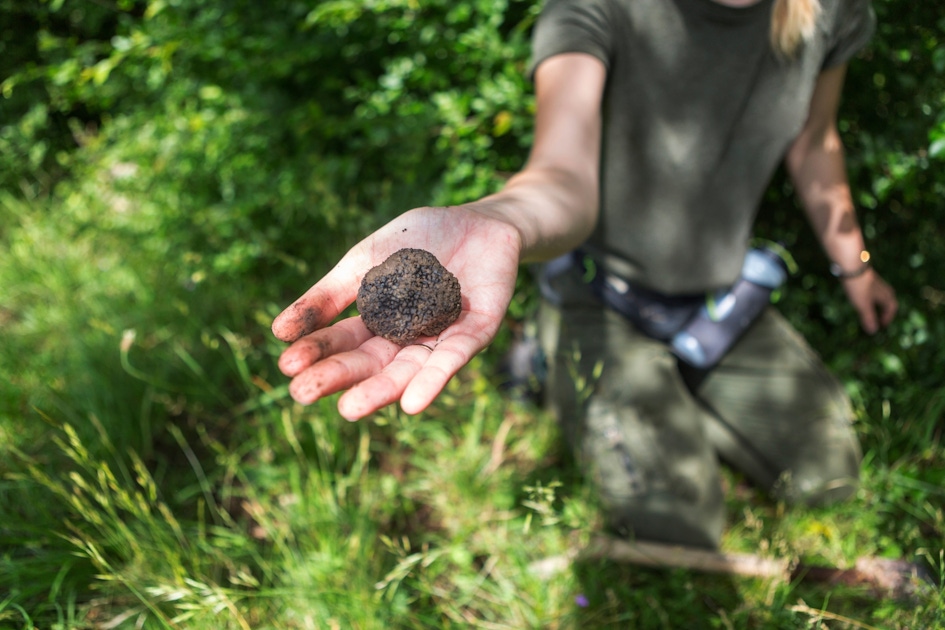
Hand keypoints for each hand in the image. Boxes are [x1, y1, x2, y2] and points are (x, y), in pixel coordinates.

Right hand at [271, 205, 521, 419]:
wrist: (479, 219)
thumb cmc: (420, 240)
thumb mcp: (365, 261)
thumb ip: (330, 294)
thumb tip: (278, 331)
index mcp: (377, 322)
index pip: (341, 343)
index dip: (315, 353)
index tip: (287, 365)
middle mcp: (406, 339)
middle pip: (369, 364)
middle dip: (338, 378)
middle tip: (302, 394)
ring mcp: (441, 339)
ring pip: (408, 371)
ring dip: (380, 391)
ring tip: (350, 409)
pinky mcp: (477, 333)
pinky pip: (454, 359)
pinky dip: (434, 381)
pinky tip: (413, 402)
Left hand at [841, 269, 897, 334]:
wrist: (851, 266)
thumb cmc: (859, 288)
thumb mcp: (863, 306)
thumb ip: (868, 318)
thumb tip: (873, 331)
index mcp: (886, 295)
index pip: (891, 308)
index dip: (887, 317)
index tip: (881, 325)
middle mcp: (883, 288)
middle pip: (887, 300)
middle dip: (883, 310)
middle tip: (878, 318)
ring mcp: (874, 282)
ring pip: (878, 294)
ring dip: (875, 303)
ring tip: (869, 310)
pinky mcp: (865, 278)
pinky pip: (870, 289)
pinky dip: (868, 297)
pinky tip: (859, 297)